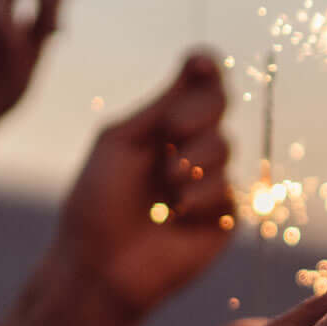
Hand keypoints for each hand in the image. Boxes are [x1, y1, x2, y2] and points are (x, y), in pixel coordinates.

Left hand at [56, 50, 236, 317]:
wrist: (100, 265)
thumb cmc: (97, 203)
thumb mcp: (122, 141)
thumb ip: (162, 105)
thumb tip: (198, 60)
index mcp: (161, 126)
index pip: (197, 85)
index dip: (204, 68)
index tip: (197, 63)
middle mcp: (188, 148)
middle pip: (218, 103)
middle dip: (197, 111)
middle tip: (170, 132)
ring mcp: (208, 182)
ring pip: (224, 146)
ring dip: (193, 160)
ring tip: (166, 186)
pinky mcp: (223, 218)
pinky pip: (229, 188)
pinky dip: (202, 195)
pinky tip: (177, 212)